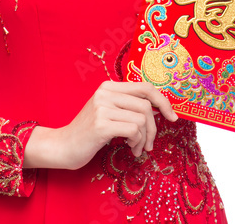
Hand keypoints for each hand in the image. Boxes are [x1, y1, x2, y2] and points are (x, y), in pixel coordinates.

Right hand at [47, 81, 177, 169]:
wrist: (62, 146)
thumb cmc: (88, 132)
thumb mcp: (107, 112)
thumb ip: (128, 105)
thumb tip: (158, 108)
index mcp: (109, 86)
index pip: (145, 87)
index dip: (163, 101)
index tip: (172, 117)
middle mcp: (105, 93)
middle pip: (146, 106)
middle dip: (154, 128)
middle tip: (149, 144)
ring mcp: (102, 108)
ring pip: (141, 120)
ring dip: (144, 139)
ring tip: (136, 148)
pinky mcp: (101, 125)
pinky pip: (133, 130)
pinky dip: (136, 142)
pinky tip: (129, 149)